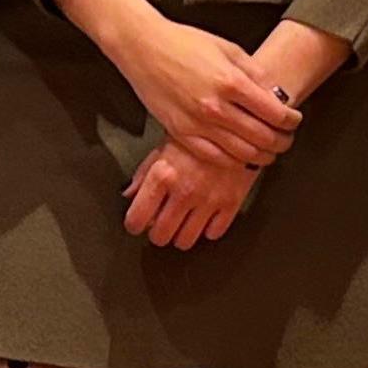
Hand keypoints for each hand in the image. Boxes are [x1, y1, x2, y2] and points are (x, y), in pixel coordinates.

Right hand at [123, 19, 302, 169]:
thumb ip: (254, 73)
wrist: (143, 48)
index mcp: (231, 82)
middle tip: (286, 139)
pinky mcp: (181, 133)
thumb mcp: (228, 48)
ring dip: (262, 156)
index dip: (291, 121)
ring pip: (242, 153)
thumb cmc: (184, 43)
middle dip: (282, 142)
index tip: (294, 120)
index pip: (275, 113)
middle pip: (263, 138)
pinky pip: (214, 157)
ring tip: (268, 152)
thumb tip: (275, 95)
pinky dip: (233, 161)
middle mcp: (216, 107)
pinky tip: (240, 156)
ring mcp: (197, 123)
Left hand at [123, 139, 255, 249]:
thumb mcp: (164, 146)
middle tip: (160, 224)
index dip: (134, 224)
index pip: (137, 218)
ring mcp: (208, 200)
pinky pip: (213, 234)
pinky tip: (205, 217)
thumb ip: (144, 172)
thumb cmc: (199, 134)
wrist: (238, 126)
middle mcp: (184, 192)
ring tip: (182, 222)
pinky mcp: (231, 204)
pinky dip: (207, 229)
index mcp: (163, 175)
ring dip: (180, 235)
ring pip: (185, 241)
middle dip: (157, 233)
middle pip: (160, 236)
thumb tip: (129, 194)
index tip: (137, 223)